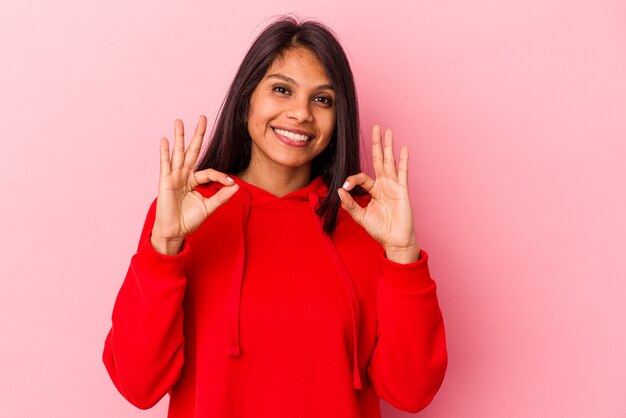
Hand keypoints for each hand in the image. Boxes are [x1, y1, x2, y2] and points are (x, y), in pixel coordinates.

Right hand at [151, 116, 238, 254]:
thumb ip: (221, 196)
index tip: (230, 183)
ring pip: (179, 153)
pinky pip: (165, 164)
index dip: (220, 176)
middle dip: (198, 135)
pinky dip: (165, 152)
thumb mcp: (209, 208)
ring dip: (179, 137)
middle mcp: (184, 176)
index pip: (209, 172)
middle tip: (202, 117)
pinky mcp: (165, 182)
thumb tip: (236, 186)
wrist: (174, 232)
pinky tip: (164, 140)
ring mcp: (174, 177)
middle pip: (192, 151)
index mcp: (194, 181)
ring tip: (179, 121)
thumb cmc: (189, 220)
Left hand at [337, 125, 419, 263]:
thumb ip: (350, 205)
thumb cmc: (380, 230)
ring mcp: (394, 186)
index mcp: (374, 190)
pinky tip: (404, 148)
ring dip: (388, 146)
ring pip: (390, 161)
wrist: (395, 240)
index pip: (362, 177)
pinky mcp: (402, 190)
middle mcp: (384, 185)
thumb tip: (339, 191)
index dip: (352, 179)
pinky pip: (402, 172)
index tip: (346, 187)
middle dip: (377, 144)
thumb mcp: (361, 217)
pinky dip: (403, 160)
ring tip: (387, 131)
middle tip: (375, 127)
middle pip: (379, 160)